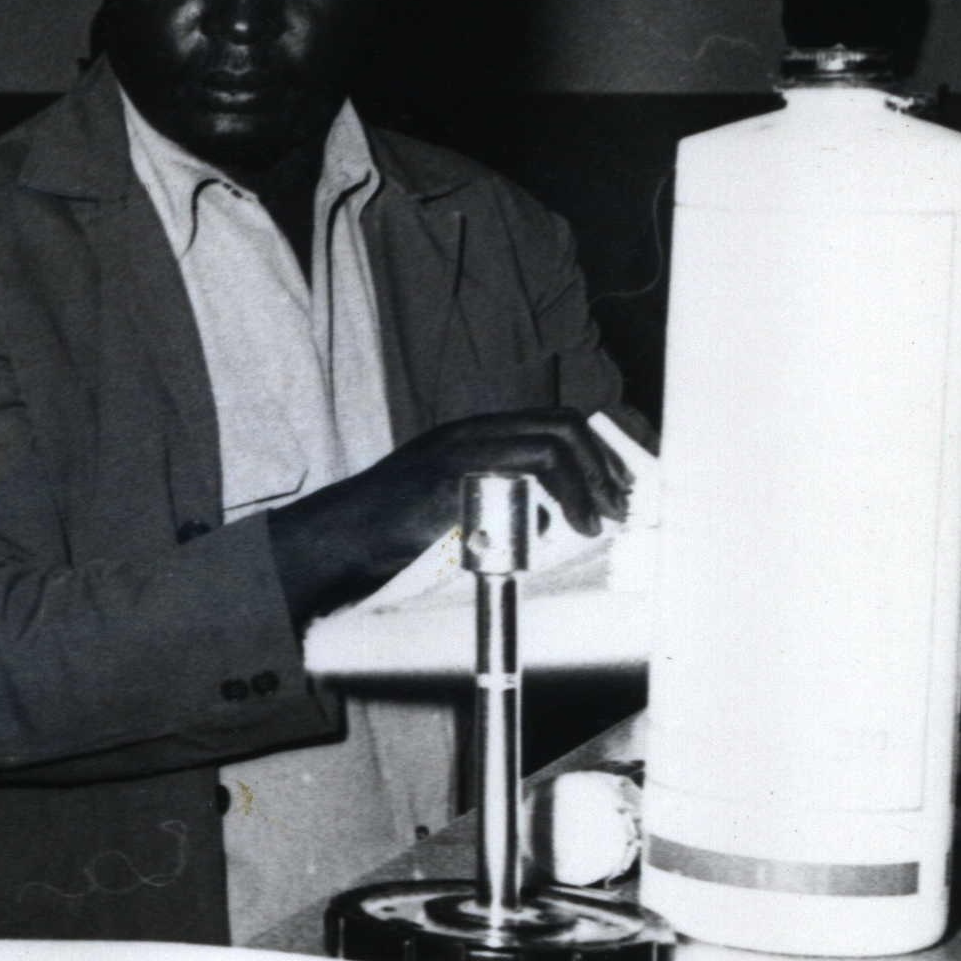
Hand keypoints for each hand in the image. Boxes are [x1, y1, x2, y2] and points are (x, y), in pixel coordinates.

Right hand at [265, 407, 640, 622]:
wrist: (344, 536)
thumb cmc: (393, 529)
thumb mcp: (454, 505)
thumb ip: (495, 501)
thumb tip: (540, 518)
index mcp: (472, 435)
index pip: (551, 423)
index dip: (593, 452)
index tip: (613, 487)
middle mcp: (471, 432)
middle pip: (561, 425)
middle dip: (601, 465)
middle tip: (617, 504)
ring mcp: (462, 448)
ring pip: (551, 443)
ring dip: (586, 483)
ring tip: (598, 520)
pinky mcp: (456, 472)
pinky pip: (526, 470)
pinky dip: (557, 496)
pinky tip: (563, 525)